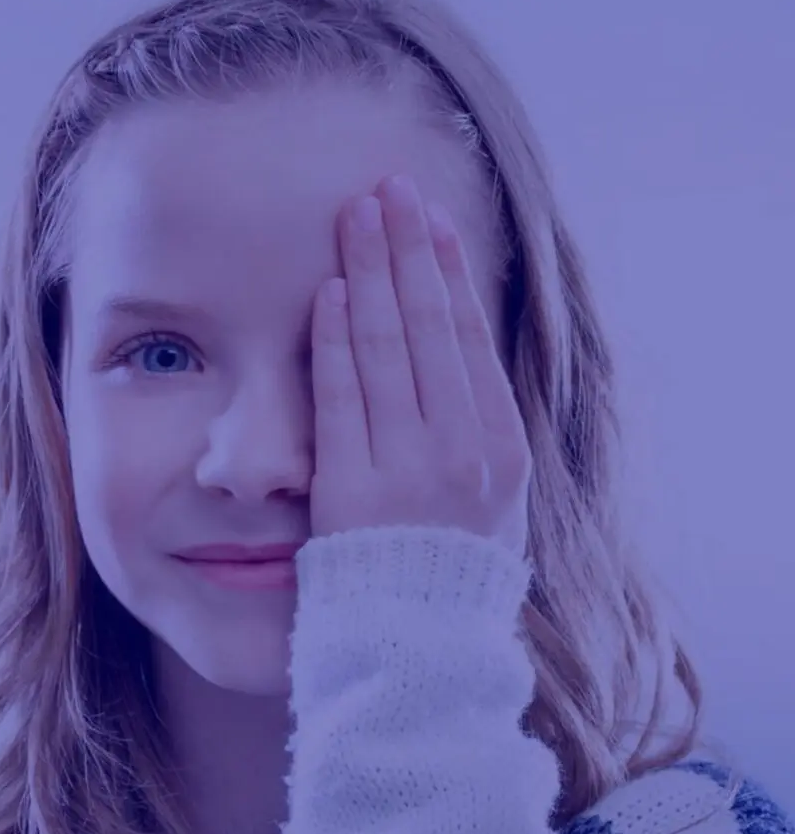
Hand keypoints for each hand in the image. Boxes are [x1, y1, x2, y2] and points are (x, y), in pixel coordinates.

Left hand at [308, 175, 529, 553]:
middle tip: (388, 187)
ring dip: (371, 271)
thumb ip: (475, 428)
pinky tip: (332, 289)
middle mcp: (464, 450)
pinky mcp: (354, 488)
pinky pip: (344, 397)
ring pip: (390, 348)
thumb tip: (453, 352)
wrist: (415, 646)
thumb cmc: (444, 568)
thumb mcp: (488, 498)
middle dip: (408, 248)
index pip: (470, 338)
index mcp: (502, 448)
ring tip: (356, 214)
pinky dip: (337, 339)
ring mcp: (410, 467)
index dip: (449, 271)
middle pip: (431, 326)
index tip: (430, 219)